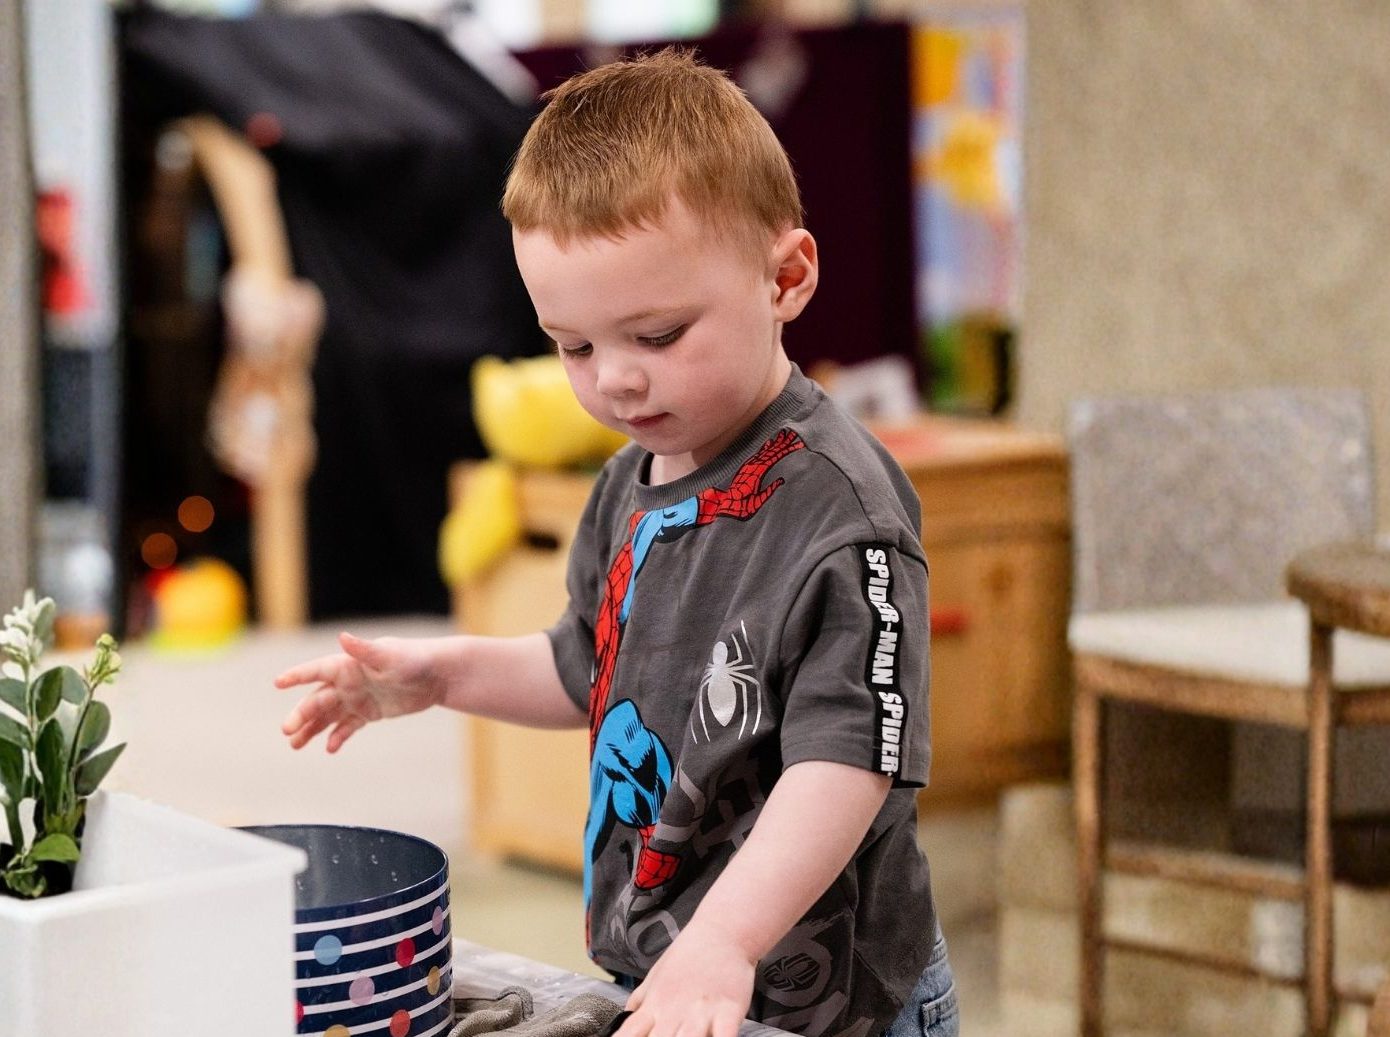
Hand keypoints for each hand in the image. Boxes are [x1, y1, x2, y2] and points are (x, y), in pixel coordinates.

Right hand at [276, 632, 444, 751]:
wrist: (437, 675)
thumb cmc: (414, 659)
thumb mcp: (390, 656)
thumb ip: (364, 650)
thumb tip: (343, 637)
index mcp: (348, 665)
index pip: (317, 670)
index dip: (298, 676)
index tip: (278, 683)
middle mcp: (348, 682)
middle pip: (318, 700)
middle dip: (301, 715)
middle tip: (287, 731)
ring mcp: (357, 698)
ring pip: (327, 716)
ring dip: (311, 729)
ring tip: (295, 744)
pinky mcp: (369, 712)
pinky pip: (348, 726)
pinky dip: (338, 736)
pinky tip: (330, 748)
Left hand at [618, 919, 755, 1036]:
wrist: (721, 931)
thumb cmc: (688, 955)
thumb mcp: (656, 975)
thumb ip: (640, 1000)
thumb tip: (624, 1017)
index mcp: (654, 1005)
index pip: (629, 1034)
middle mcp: (673, 1012)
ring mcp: (701, 1012)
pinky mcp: (729, 1011)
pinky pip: (725, 1036)